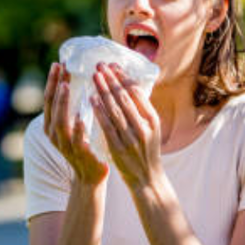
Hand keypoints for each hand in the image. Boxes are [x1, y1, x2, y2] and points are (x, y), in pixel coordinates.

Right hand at [43, 62, 108, 185]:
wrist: (90, 175)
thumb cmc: (84, 145)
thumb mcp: (73, 124)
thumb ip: (71, 107)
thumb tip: (73, 80)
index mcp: (51, 125)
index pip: (49, 98)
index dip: (53, 81)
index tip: (58, 63)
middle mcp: (54, 134)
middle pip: (51, 106)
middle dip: (55, 85)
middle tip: (60, 67)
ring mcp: (64, 145)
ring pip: (60, 121)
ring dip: (62, 103)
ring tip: (66, 86)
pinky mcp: (78, 154)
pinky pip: (76, 140)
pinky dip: (78, 129)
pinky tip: (81, 118)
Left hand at [90, 62, 162, 190]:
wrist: (147, 179)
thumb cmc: (147, 150)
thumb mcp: (151, 129)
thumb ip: (141, 111)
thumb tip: (129, 86)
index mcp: (153, 120)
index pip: (138, 93)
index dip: (124, 77)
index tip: (113, 65)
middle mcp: (143, 127)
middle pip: (125, 98)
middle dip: (112, 79)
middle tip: (100, 65)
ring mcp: (131, 138)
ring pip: (115, 109)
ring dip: (103, 91)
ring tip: (95, 76)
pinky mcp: (118, 148)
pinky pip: (107, 126)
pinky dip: (99, 111)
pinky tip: (92, 99)